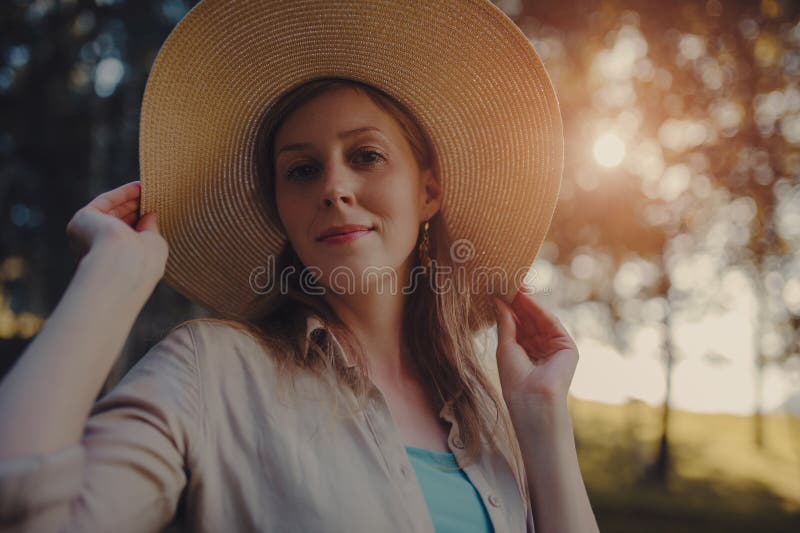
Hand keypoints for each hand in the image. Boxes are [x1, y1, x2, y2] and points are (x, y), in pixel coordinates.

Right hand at [66, 180, 167, 280]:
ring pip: (110, 212)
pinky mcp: (82, 220)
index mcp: (113, 263)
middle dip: (135, 208)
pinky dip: (121, 194)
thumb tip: (151, 214)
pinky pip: (104, 202)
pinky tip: (138, 187)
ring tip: (149, 188)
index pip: (127, 240)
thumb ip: (150, 229)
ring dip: (129, 199)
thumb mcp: (152, 244)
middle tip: (154, 196)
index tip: (156, 211)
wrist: (124, 264)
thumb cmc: (143, 261)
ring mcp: (87, 235)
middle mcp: (97, 251)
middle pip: (117, 223)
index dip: (141, 223)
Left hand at [492, 289, 578, 406]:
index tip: (498, 291)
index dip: (509, 309)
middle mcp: (540, 349)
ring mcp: (554, 347)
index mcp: (525, 353)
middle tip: (506, 283)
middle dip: (518, 303)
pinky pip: (551, 323)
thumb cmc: (514, 380)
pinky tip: (526, 298)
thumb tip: (497, 300)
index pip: (518, 326)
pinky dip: (539, 310)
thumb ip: (505, 322)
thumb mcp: (505, 346)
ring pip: (540, 320)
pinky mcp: (567, 347)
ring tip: (514, 286)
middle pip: (529, 320)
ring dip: (527, 303)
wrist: (533, 400)